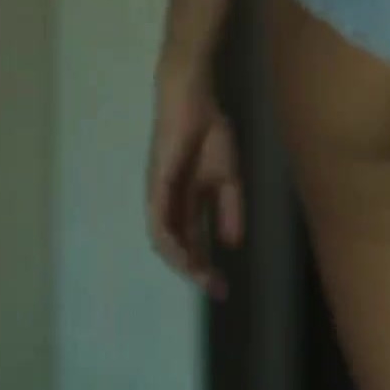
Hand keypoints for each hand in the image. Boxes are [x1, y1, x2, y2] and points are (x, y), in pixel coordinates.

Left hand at [146, 72, 242, 297]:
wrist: (192, 100)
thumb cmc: (207, 131)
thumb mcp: (227, 178)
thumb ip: (229, 210)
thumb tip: (233, 244)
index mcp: (185, 203)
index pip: (193, 242)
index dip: (207, 266)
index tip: (223, 288)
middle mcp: (167, 203)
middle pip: (177, 247)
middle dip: (196, 272)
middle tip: (216, 290)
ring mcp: (159, 194)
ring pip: (162, 239)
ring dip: (181, 262)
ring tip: (200, 278)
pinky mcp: (156, 182)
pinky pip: (158, 218)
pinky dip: (168, 239)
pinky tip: (181, 254)